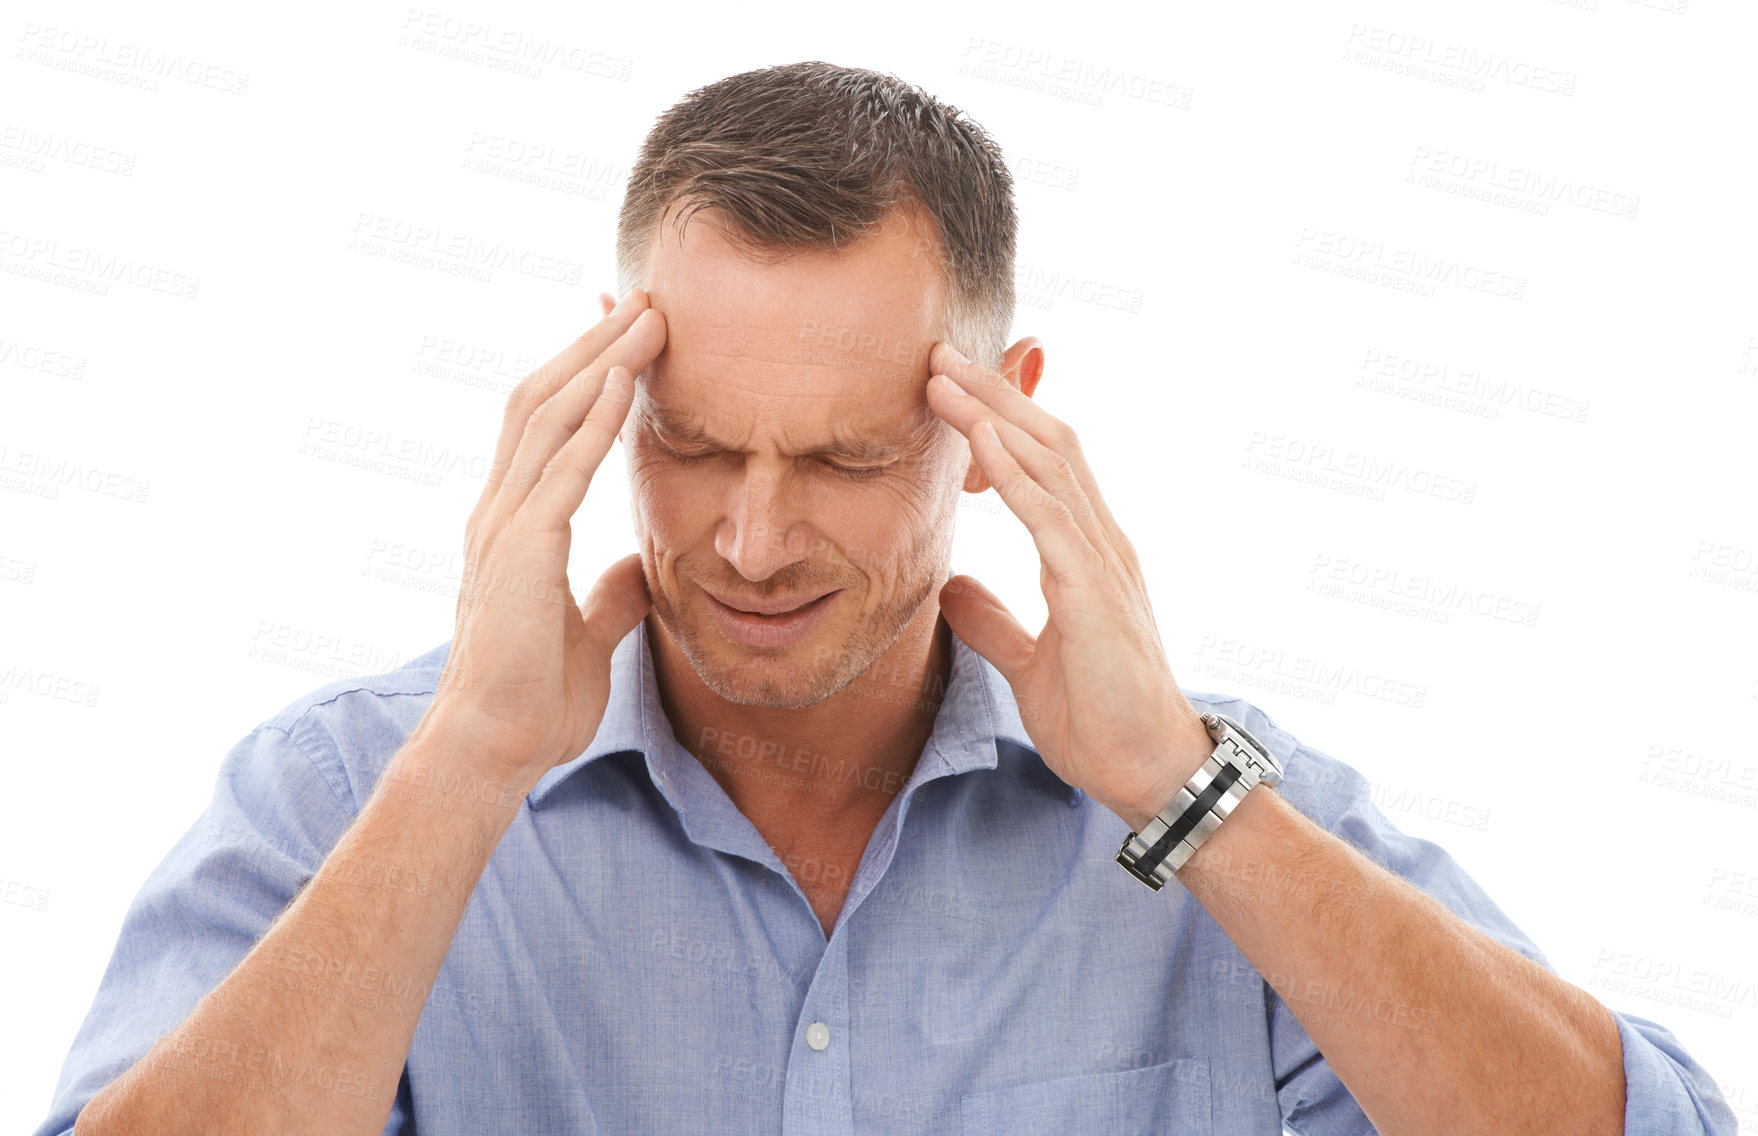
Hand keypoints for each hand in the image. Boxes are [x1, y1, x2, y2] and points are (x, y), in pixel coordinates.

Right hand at [416, 289, 666, 786]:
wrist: (492, 750)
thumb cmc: (532, 702)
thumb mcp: (586, 636)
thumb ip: (607, 596)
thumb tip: (636, 571)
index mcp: (513, 525)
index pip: (544, 424)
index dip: (581, 372)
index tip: (623, 331)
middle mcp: (499, 511)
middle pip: (542, 399)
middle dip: (593, 344)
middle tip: (643, 299)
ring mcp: (503, 526)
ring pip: (548, 416)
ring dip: (600, 361)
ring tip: (647, 317)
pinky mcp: (519, 551)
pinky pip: (562, 468)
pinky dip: (593, 419)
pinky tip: (626, 381)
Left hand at [924, 343, 1213, 831]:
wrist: (1151, 775)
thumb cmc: (1102, 723)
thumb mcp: (1030, 664)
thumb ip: (995, 622)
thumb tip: (950, 589)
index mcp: (1086, 556)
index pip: (1045, 466)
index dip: (1000, 421)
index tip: (950, 390)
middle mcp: (1100, 544)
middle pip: (1047, 444)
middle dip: (994, 395)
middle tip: (939, 355)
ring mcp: (1102, 564)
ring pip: (1049, 465)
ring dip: (994, 416)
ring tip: (944, 377)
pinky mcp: (1094, 595)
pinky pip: (1050, 519)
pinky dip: (1014, 474)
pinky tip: (980, 441)